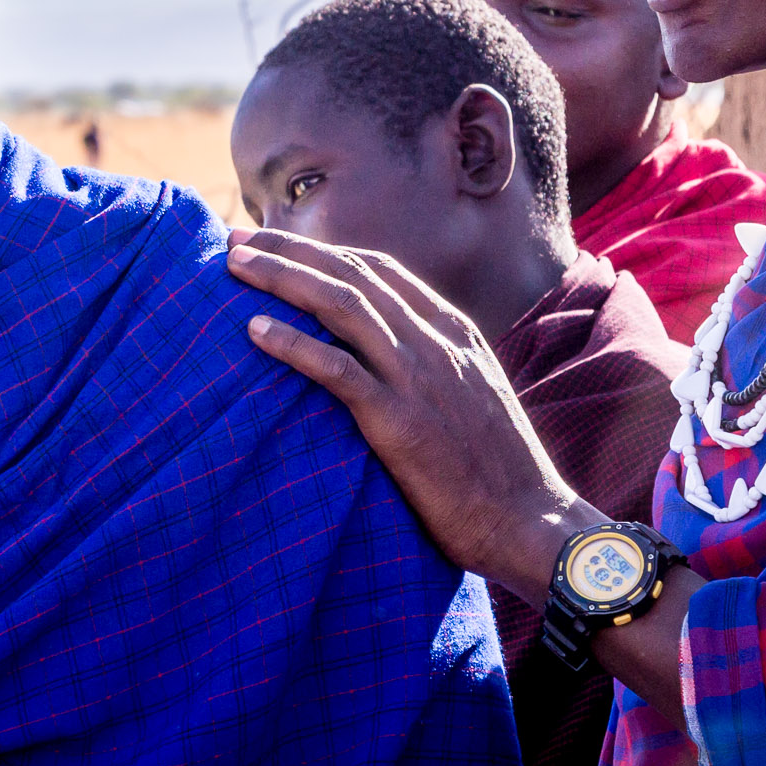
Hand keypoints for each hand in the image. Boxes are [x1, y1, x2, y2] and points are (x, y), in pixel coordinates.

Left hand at [225, 227, 598, 604]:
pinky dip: (292, 344)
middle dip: (290, 252)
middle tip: (234, 242)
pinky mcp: (400, 421)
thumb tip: (388, 361)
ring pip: (340, 305)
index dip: (323, 252)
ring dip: (282, 279)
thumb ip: (434, 369)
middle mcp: (435, 341)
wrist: (532, 523)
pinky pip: (337, 370)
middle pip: (351, 274)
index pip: (378, 269)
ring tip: (234, 268)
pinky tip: (253, 330)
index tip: (277, 244)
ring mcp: (418, 377)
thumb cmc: (498, 474)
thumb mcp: (474, 397)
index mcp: (453, 331)